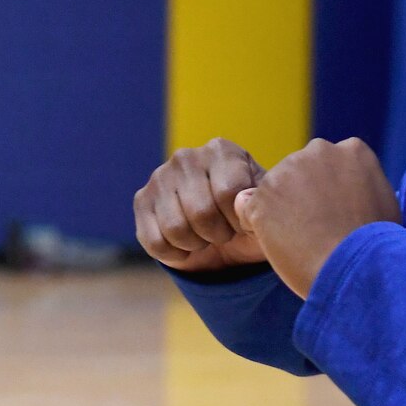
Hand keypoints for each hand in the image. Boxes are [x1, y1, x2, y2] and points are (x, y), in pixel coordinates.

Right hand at [134, 138, 266, 273]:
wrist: (225, 233)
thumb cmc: (248, 216)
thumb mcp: (264, 208)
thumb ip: (260, 204)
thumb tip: (242, 204)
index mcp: (221, 150)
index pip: (228, 193)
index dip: (239, 221)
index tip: (243, 222)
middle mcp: (187, 157)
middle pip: (202, 212)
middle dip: (218, 234)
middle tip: (223, 231)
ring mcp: (160, 177)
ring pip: (176, 229)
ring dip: (196, 244)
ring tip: (205, 235)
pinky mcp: (142, 201)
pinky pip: (155, 241)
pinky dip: (174, 254)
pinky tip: (185, 245)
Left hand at [233, 138, 399, 297]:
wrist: (357, 268)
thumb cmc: (377, 246)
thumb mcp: (384, 204)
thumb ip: (362, 187)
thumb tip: (349, 191)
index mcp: (353, 150)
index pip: (327, 165)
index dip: (327, 193)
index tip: (336, 215)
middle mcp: (319, 150)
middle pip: (298, 172)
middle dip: (301, 196)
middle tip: (316, 229)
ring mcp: (288, 170)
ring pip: (274, 191)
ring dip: (281, 212)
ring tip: (304, 240)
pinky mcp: (262, 195)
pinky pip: (251, 211)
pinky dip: (259, 228)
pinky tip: (284, 245)